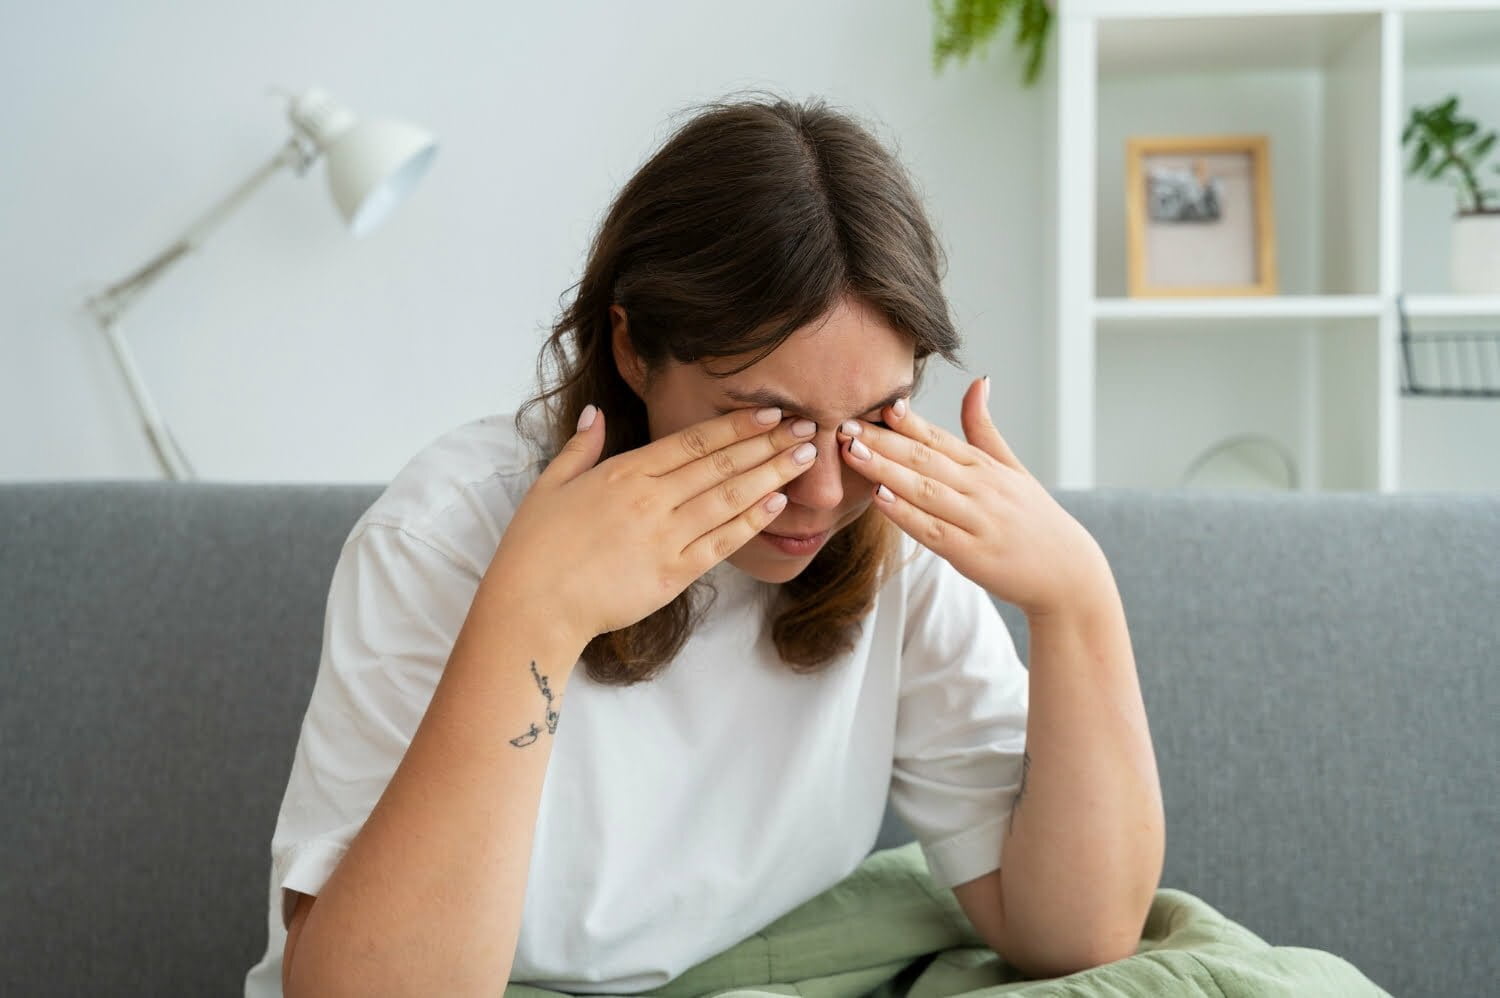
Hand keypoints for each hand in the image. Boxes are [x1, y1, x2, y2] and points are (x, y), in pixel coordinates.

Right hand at [487, 405, 818, 646]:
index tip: (771, 412)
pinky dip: (751, 521)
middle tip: (808, 427)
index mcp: (624, 472)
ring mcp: (665, 537)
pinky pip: (721, 543)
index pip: (693, 441)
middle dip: (769, 443)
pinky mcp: (672, 575)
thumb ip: (580, 447)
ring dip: (772, 474)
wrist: (533, 606)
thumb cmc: (534, 548)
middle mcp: (651, 499)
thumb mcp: (549, 484)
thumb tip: (596, 413)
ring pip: (730, 498)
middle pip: (721, 464)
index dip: (737, 425)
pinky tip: (777, 503)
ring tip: (806, 457)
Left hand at [836, 377, 1112, 618]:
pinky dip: (905, 513)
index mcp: (985, 466)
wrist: (1068, 573)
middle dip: (882, 440)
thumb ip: (985, 429)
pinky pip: (932, 530)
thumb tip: (978, 381)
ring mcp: (977, 520)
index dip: (905, 421)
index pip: (938, 437)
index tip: (873, 402)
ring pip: (924, 490)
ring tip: (852, 452)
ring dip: (886, 469)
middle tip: (844, 424)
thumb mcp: (1013, 468)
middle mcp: (981, 488)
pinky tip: (879, 498)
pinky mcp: (972, 554)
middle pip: (924, 458)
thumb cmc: (1035, 519)